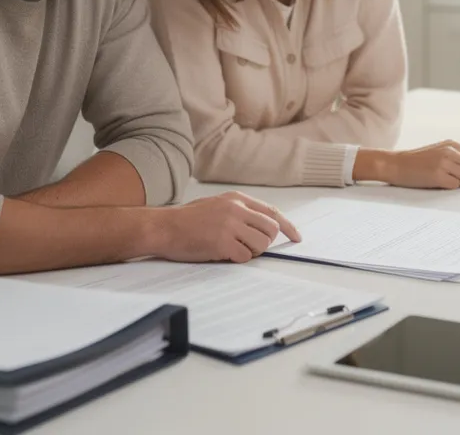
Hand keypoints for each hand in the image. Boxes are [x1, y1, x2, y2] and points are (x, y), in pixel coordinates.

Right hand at [153, 191, 300, 262]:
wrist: (163, 227)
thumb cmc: (187, 220)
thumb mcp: (216, 205)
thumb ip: (239, 212)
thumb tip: (262, 228)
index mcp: (236, 199)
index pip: (272, 212)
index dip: (288, 227)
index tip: (296, 237)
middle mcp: (236, 209)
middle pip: (271, 229)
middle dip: (265, 243)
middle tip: (249, 247)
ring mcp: (230, 225)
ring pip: (261, 244)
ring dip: (252, 252)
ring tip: (232, 250)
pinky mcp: (222, 242)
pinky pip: (245, 257)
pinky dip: (237, 259)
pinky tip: (222, 254)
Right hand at [356, 140, 459, 188]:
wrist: (395, 164)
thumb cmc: (416, 161)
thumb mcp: (438, 151)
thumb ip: (456, 156)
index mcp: (451, 144)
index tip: (459, 174)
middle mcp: (449, 151)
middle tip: (453, 179)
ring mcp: (444, 163)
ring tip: (445, 181)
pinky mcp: (438, 176)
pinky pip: (456, 186)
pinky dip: (449, 187)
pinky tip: (438, 184)